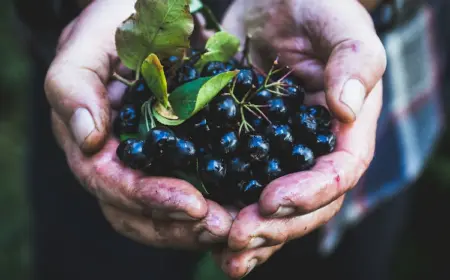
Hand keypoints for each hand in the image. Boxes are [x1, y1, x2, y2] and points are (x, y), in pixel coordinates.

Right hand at [45, 0, 232, 248]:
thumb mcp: (91, 40)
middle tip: (222, 225)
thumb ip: (74, 83)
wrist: (158, 16)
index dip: (147, 199)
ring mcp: (156, 164)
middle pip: (140, 213)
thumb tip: (87, 137)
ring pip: (169, 213)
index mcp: (95, 142)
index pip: (111, 184)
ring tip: (238, 225)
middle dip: (180, 225)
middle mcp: (123, 162)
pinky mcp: (190, 157)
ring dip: (202, 226)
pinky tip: (246, 207)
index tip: (191, 204)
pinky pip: (202, 191)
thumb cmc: (119, 24)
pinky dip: (221, 205)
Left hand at [215, 0, 385, 276]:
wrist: (279, 5)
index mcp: (343, 131)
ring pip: (270, 208)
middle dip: (273, 226)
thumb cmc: (320, 10)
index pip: (337, 175)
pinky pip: (237, 186)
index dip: (309, 194)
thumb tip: (345, 109)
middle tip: (237, 237)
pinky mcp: (245, 148)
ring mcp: (278, 155)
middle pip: (303, 205)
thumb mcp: (344, 28)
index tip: (272, 201)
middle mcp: (312, 151)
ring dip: (249, 234)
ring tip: (224, 251)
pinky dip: (223, 210)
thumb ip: (354, 64)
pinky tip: (202, 228)